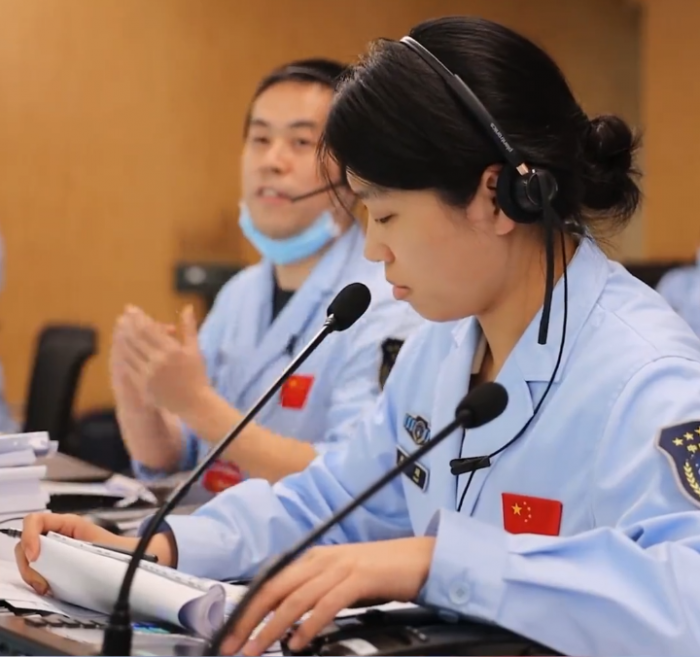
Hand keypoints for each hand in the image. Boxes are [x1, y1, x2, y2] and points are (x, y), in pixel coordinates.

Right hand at [14, 513, 132, 594]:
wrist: (124, 560)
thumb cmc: (114, 549)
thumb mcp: (100, 544)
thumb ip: (87, 547)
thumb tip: (79, 550)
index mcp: (67, 524)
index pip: (35, 521)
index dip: (29, 536)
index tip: (35, 557)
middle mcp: (55, 535)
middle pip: (25, 544)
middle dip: (29, 565)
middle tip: (42, 583)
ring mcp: (50, 550)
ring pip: (26, 560)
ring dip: (31, 575)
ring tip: (45, 588)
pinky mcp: (49, 565)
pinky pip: (33, 571)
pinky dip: (35, 581)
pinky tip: (47, 589)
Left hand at [116, 305, 209, 415]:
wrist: (194, 403)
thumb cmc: (197, 375)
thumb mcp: (195, 350)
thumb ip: (189, 327)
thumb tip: (188, 307)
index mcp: (172, 350)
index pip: (149, 329)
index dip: (138, 317)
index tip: (131, 308)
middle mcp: (158, 361)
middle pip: (136, 338)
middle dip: (127, 324)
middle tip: (122, 315)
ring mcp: (148, 374)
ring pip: (129, 352)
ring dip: (122, 338)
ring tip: (119, 329)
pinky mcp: (142, 385)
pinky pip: (128, 367)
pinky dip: (123, 356)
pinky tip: (120, 349)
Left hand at [222, 537, 435, 655]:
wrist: (418, 559)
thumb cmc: (379, 573)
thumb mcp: (340, 580)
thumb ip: (315, 594)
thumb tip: (289, 622)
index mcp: (313, 558)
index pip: (271, 583)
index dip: (248, 608)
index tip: (231, 632)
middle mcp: (321, 559)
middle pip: (275, 589)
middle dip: (249, 619)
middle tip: (231, 646)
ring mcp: (339, 567)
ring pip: (295, 598)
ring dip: (271, 627)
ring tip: (256, 649)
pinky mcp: (358, 578)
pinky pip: (326, 603)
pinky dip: (309, 624)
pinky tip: (298, 642)